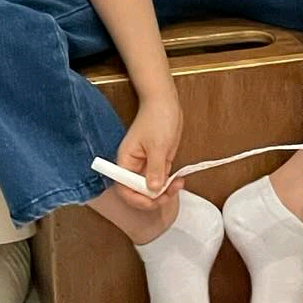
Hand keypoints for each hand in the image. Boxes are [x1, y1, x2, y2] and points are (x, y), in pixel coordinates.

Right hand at [114, 87, 184, 206]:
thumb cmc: (157, 118)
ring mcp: (146, 165)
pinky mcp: (158, 162)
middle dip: (153, 197)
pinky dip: (169, 184)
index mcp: (126, 161)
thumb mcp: (157, 145)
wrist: (166, 102)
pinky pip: (161, 180)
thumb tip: (153, 190)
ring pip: (152, 188)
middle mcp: (134, 166)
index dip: (137, 198)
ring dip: (164, 192)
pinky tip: (178, 181)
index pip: (124, 188)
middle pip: (138, 192)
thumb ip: (155, 169)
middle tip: (169, 194)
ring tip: (178, 185)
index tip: (153, 200)